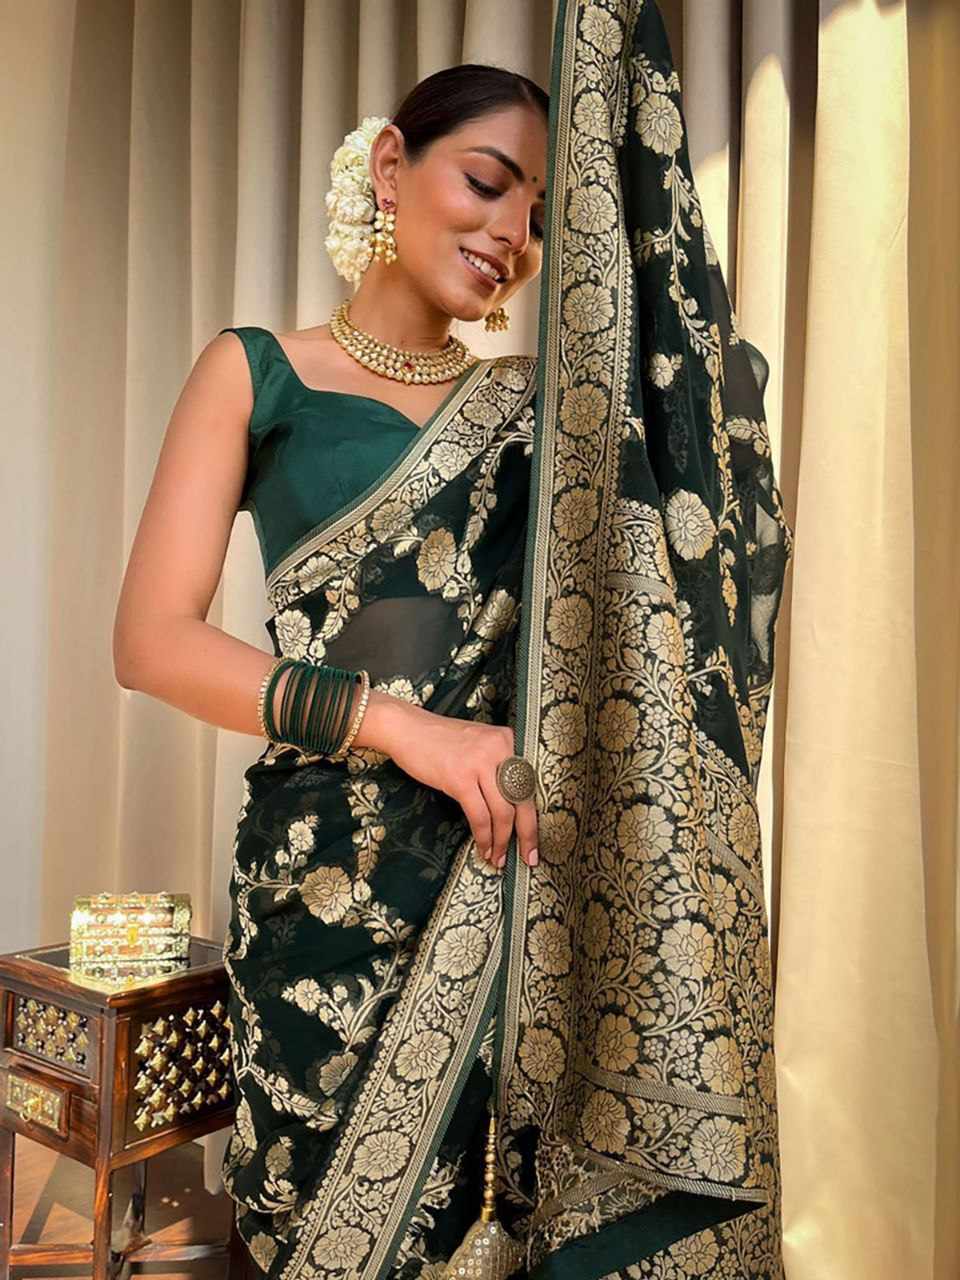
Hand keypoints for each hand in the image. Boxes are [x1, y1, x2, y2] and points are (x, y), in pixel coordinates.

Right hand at [366, 696, 538, 869]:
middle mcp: (499, 749)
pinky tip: (483, 847)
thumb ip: (497, 764)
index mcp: (507, 739)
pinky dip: (483, 836)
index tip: (533, 839)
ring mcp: (480, 763)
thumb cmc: (440, 739)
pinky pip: (479, 815)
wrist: (406, 728)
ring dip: (501, 840)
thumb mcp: (478, 743)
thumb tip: (511, 804)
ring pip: (502, 812)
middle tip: (528, 858)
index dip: (534, 815)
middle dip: (526, 834)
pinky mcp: (460, 779)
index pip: (529, 783)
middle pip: (522, 799)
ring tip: (498, 857)